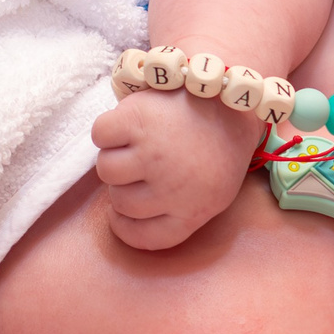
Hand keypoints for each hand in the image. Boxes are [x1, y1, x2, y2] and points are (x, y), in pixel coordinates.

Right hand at [90, 88, 260, 250]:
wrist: (232, 96)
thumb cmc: (219, 146)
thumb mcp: (213, 193)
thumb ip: (176, 212)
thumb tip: (124, 214)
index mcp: (194, 210)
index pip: (143, 238)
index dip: (124, 227)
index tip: (118, 216)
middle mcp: (172, 188)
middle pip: (119, 201)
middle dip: (124, 184)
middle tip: (141, 162)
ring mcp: (153, 153)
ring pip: (105, 170)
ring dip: (115, 155)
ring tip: (138, 141)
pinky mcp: (137, 120)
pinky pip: (100, 135)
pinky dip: (108, 129)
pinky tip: (130, 124)